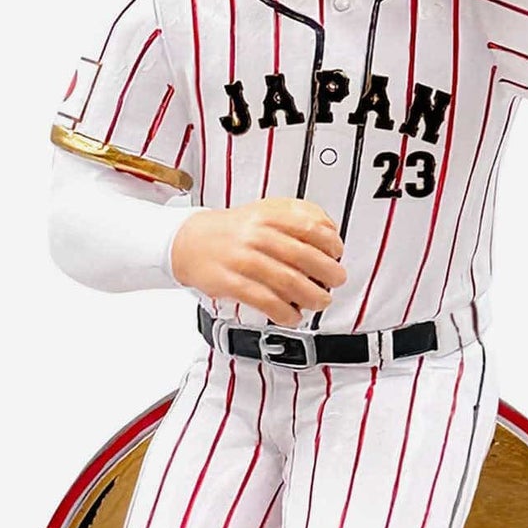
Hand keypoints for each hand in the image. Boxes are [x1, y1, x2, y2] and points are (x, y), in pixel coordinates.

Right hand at [171, 198, 345, 326]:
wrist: (190, 242)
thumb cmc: (234, 231)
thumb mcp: (265, 211)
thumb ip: (297, 215)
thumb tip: (330, 230)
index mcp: (267, 215)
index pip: (309, 227)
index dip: (330, 243)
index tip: (337, 254)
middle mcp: (255, 235)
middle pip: (302, 256)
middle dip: (327, 272)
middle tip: (335, 281)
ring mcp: (242, 259)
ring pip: (286, 281)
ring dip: (311, 296)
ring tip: (320, 301)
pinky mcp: (230, 282)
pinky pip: (264, 300)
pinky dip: (284, 311)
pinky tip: (292, 315)